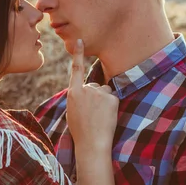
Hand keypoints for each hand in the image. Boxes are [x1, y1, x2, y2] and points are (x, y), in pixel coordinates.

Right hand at [66, 39, 118, 154]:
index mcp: (73, 93)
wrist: (92, 143)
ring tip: (100, 116)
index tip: (81, 41)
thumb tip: (87, 90)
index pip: (76, 69)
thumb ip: (79, 97)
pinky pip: (113, 98)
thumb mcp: (73, 111)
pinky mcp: (111, 98)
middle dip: (96, 97)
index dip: (78, 54)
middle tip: (93, 115)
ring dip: (104, 101)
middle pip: (95, 86)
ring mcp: (99, 93)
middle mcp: (86, 90)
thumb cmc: (81, 130)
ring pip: (105, 91)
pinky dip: (112, 106)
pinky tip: (107, 117)